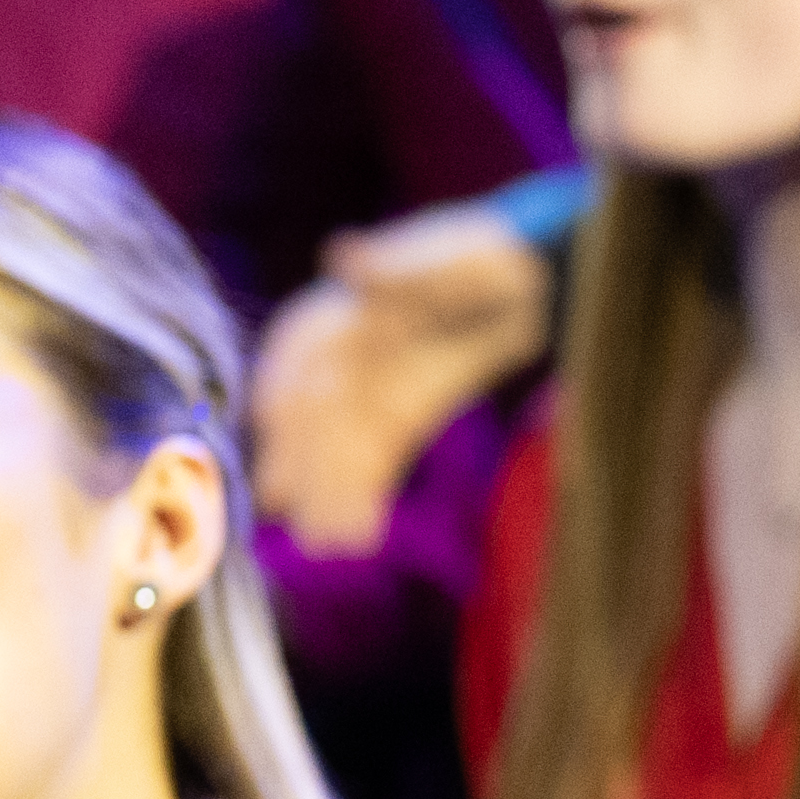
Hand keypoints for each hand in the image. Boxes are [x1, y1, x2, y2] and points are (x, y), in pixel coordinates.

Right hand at [246, 199, 554, 550]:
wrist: (530, 278)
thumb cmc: (479, 256)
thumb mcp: (447, 255)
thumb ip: (394, 268)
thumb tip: (341, 256)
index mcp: (344, 309)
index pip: (300, 352)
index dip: (283, 385)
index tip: (269, 423)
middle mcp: (347, 355)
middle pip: (315, 411)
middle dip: (298, 456)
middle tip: (279, 505)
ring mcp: (372, 390)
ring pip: (342, 446)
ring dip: (329, 492)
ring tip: (323, 543)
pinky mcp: (403, 415)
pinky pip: (377, 459)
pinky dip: (365, 495)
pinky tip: (357, 538)